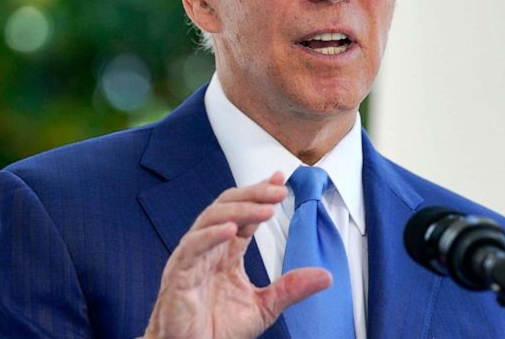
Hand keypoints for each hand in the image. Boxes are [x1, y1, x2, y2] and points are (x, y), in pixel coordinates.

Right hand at [143, 172, 330, 338]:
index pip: (242, 215)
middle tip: (278, 190)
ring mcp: (190, 259)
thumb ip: (291, 288)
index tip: (280, 181)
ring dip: (239, 210)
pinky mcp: (178, 275)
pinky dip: (211, 235)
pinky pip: (192, 247)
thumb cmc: (217, 332)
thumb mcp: (265, 307)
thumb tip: (326, 276)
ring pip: (210, 219)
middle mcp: (207, 250)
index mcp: (224, 254)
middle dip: (253, 195)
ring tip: (265, 208)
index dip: (259, 195)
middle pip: (226, 207)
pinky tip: (232, 228)